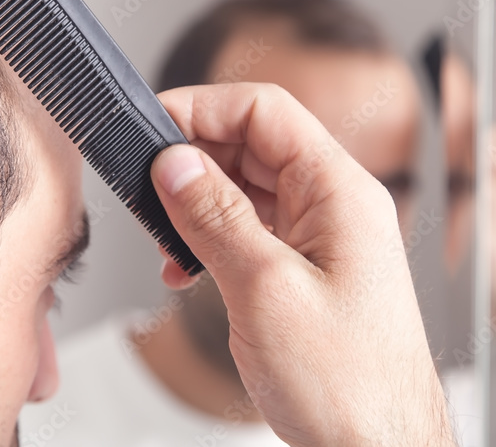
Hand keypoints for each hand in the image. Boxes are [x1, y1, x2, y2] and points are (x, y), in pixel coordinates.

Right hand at [150, 83, 454, 446]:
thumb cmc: (349, 384)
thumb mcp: (264, 289)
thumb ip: (215, 217)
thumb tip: (174, 164)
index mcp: (340, 192)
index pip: (266, 112)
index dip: (203, 109)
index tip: (153, 126)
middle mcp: (333, 206)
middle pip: (252, 146)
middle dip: (193, 161)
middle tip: (146, 188)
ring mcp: (320, 238)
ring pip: (244, 189)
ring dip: (196, 205)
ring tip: (165, 240)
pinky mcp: (303, 270)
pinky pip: (248, 230)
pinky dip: (209, 239)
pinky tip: (184, 267)